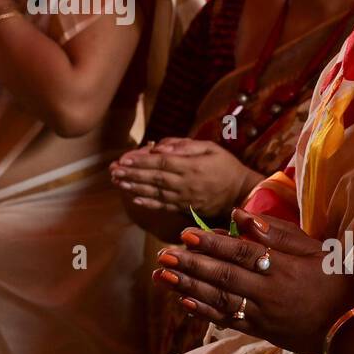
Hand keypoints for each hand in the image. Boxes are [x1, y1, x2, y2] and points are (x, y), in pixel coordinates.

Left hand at [110, 138, 258, 223]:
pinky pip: (163, 205)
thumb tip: (162, 146)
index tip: (123, 158)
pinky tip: (133, 198)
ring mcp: (184, 198)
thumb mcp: (210, 148)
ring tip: (116, 181)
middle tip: (112, 170)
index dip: (140, 161)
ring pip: (154, 192)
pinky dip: (147, 202)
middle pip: (153, 178)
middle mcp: (185, 184)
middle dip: (131, 174)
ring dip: (133, 187)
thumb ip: (185, 145)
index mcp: (191, 166)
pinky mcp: (185, 208)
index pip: (160, 163)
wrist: (241, 193)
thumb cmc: (226, 166)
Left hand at [152, 209, 353, 353]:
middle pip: (223, 276)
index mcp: (282, 268)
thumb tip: (239, 215)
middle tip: (164, 254)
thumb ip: (277, 232)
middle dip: (191, 265)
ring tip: (162, 276)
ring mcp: (263, 314)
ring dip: (188, 287)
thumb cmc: (334, 280)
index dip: (212, 243)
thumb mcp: (314, 249)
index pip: (240, 253)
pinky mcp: (260, 330)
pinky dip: (204, 311)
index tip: (186, 234)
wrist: (349, 328)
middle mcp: (268, 292)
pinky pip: (228, 320)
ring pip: (219, 299)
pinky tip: (184, 301)